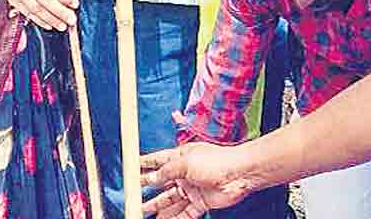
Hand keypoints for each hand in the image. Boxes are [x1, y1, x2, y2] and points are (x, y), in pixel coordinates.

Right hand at [140, 143, 254, 218]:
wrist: (239, 175)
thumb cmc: (217, 161)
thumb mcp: (186, 162)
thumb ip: (167, 172)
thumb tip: (151, 178)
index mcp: (181, 157)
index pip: (158, 161)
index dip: (144, 164)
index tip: (131, 168)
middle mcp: (185, 173)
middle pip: (162, 183)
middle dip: (147, 188)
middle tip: (132, 195)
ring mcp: (192, 188)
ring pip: (170, 200)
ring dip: (157, 207)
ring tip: (142, 211)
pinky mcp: (200, 203)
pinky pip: (183, 213)